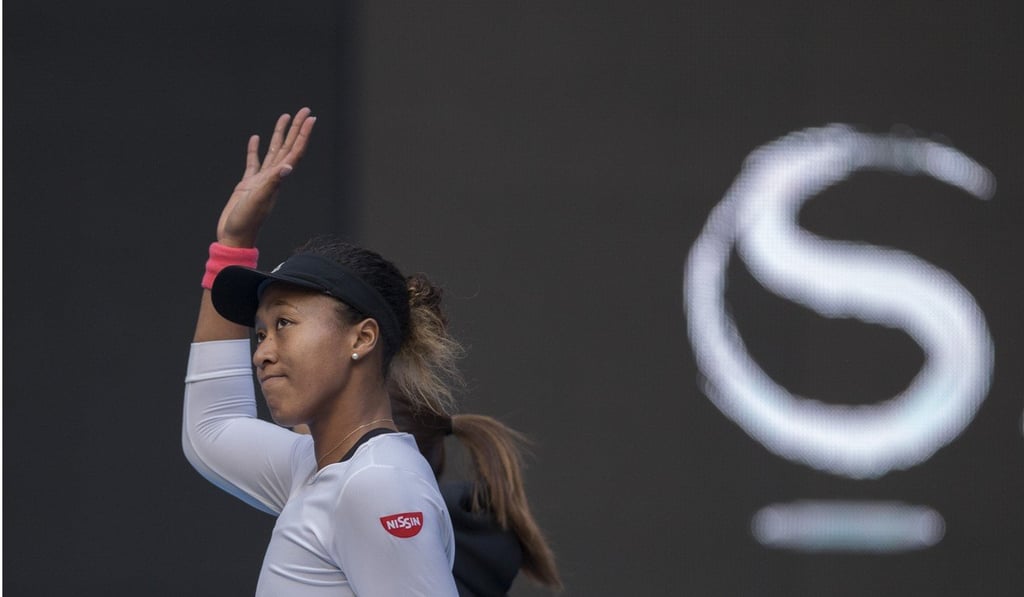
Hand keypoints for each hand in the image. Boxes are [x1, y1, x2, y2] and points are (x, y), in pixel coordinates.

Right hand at [216, 107, 316, 246]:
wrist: (234, 237)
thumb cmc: (246, 221)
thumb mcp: (259, 200)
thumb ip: (272, 183)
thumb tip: (288, 167)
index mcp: (277, 178)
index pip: (294, 151)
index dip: (303, 134)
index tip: (311, 118)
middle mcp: (273, 177)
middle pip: (287, 147)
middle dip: (296, 129)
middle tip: (304, 110)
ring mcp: (260, 180)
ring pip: (272, 151)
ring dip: (279, 134)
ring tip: (285, 117)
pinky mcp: (247, 184)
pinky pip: (253, 162)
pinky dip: (255, 149)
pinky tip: (255, 139)